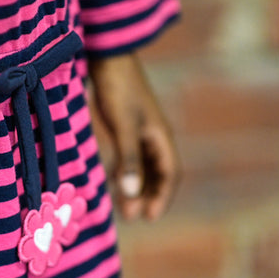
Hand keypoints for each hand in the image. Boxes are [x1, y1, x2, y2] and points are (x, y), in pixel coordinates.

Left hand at [88, 52, 180, 220]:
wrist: (108, 59)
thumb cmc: (119, 91)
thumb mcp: (124, 127)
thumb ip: (129, 160)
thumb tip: (132, 194)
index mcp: (161, 137)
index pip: (170, 174)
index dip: (162, 197)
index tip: (150, 217)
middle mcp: (154, 137)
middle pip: (156, 174)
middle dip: (147, 196)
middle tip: (132, 216)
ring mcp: (140, 133)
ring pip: (142, 168)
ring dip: (135, 187)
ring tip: (122, 208)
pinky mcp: (125, 129)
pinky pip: (129, 158)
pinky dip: (123, 173)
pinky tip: (112, 184)